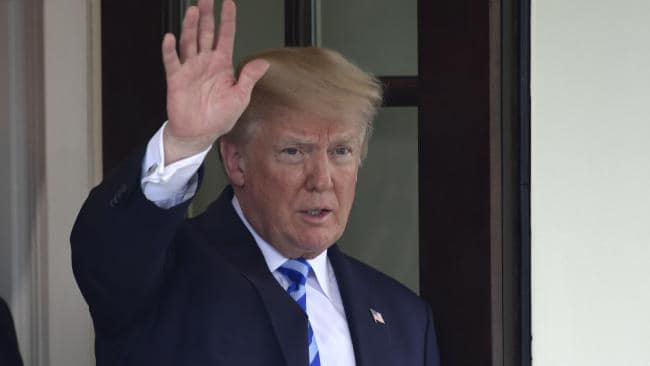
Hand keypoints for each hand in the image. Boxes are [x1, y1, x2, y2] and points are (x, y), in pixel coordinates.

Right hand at [161, 0, 268, 163]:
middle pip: (205, 33)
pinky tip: (170, 38)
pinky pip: (172, 61)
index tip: (229, 3)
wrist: (199, 134)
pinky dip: (170, 50)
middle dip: (206, 15)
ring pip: (189, 42)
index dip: (227, 20)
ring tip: (192, 12)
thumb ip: (249, 78)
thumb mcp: (240, 98)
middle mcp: (205, 63)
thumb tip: (263, 63)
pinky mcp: (176, 79)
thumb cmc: (219, 117)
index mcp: (222, 65)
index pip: (225, 37)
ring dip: (190, 27)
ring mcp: (190, 69)